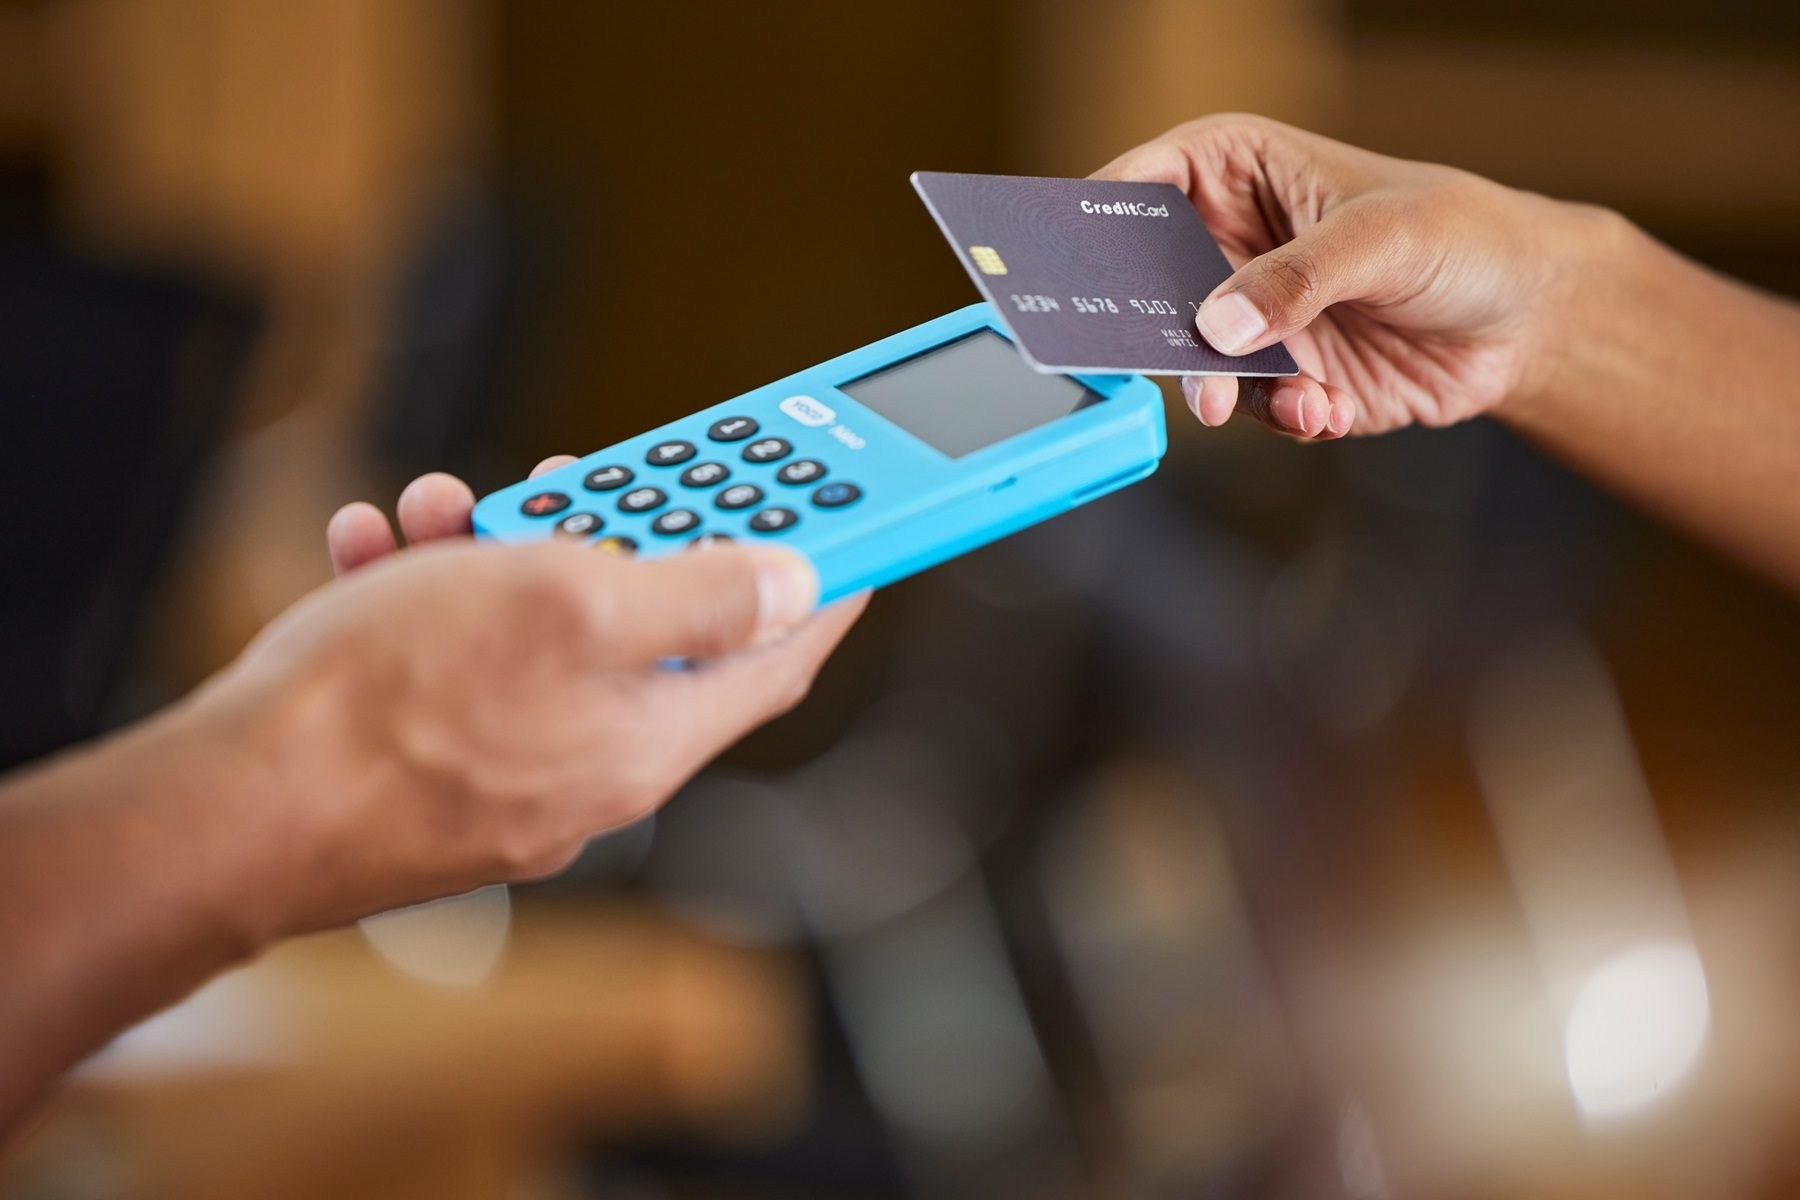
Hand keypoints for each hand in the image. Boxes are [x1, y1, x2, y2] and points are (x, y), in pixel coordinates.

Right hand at [187, 456, 866, 933]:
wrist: (229, 807)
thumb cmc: (392, 708)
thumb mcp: (570, 608)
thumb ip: (695, 599)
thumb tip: (789, 585)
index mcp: (650, 736)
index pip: (778, 655)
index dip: (825, 584)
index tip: (853, 529)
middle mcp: (594, 765)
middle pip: (653, 630)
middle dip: (622, 535)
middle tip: (598, 479)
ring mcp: (513, 772)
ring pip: (539, 632)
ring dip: (501, 551)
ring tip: (447, 511)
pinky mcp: (435, 767)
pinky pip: (458, 664)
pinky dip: (428, 596)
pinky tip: (381, 556)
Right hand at [1096, 114, 1595, 438]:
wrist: (1529, 319)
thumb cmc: (1464, 236)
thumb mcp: (1382, 239)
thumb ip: (1295, 279)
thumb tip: (1217, 325)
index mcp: (1234, 170)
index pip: (1138, 186)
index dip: (1094, 224)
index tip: (1066, 271)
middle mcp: (1227, 245)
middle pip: (1146, 286)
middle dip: (1150, 329)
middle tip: (1160, 360)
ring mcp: (1248, 317)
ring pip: (1193, 361)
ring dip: (1229, 389)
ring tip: (1286, 395)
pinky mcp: (1277, 378)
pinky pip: (1248, 407)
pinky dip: (1284, 414)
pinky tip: (1327, 410)